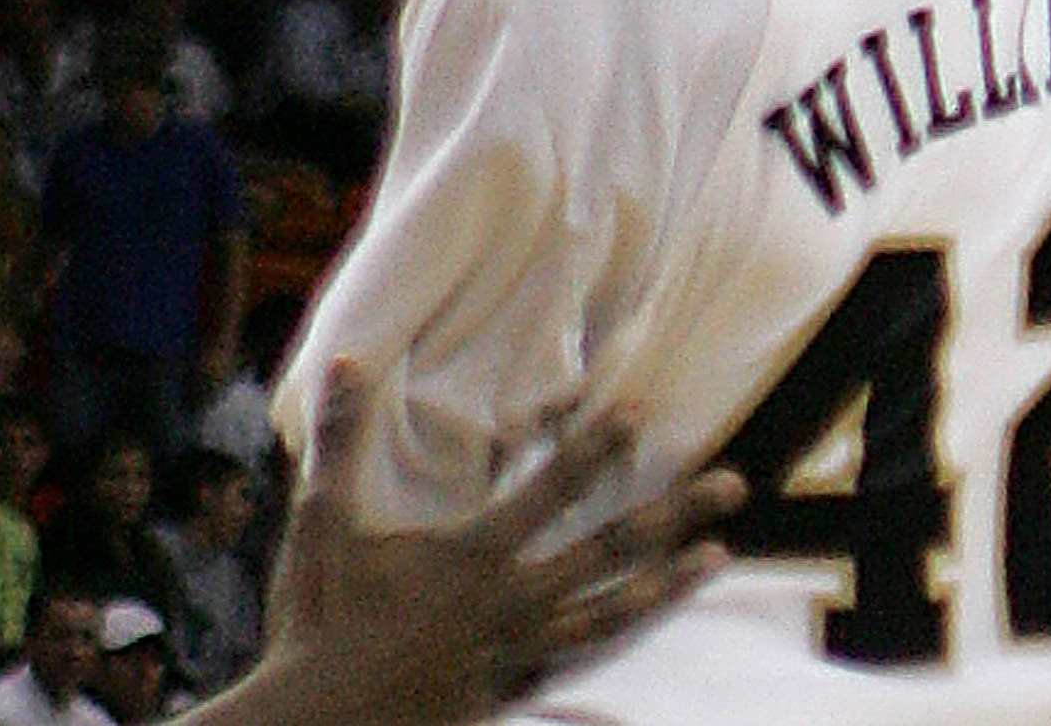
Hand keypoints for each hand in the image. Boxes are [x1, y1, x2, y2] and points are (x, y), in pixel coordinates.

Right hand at [256, 363, 740, 725]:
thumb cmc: (316, 624)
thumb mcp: (322, 523)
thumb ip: (340, 438)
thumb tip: (344, 359)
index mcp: (474, 557)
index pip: (551, 490)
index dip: (596, 449)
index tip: (640, 414)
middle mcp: (511, 604)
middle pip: (611, 551)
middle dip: (676, 514)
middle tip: (734, 487)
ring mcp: (515, 655)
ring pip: (611, 615)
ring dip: (669, 586)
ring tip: (716, 560)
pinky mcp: (507, 696)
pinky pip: (577, 669)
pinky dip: (617, 651)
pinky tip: (645, 639)